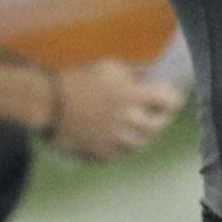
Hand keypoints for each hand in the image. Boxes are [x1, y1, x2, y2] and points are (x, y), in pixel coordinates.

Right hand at [46, 58, 185, 160]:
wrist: (48, 105)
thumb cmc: (78, 80)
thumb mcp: (110, 67)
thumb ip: (136, 74)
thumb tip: (153, 78)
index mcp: (134, 96)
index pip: (170, 101)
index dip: (173, 98)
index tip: (171, 96)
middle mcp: (130, 121)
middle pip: (160, 125)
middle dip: (162, 116)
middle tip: (159, 112)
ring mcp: (117, 141)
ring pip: (144, 142)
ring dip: (146, 133)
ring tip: (140, 125)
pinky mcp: (104, 155)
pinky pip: (124, 153)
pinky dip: (127, 145)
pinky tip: (121, 136)